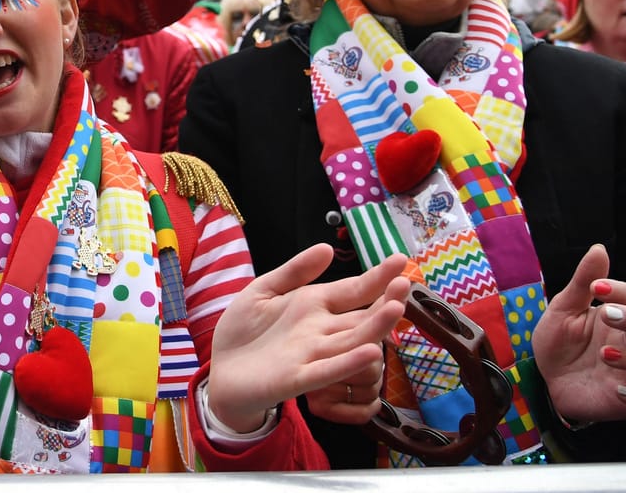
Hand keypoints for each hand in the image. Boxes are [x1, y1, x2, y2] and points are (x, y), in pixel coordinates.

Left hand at [208, 245, 409, 431]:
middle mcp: (321, 331)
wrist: (220, 370)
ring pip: (352, 342)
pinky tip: (370, 352)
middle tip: (405, 283)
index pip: (353, 290)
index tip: (399, 259)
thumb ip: (295, 271)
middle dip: (385, 301)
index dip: (376, 277)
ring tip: (396, 308)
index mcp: (314, 306)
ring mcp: (312, 355)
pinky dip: (348, 362)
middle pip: (361, 317)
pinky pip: (328, 371)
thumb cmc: (243, 331)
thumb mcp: (264, 290)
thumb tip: (327, 247)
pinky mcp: (298, 379)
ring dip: (375, 327)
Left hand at [535, 244, 625, 420]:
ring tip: (605, 355)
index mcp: (623, 317)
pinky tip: (619, 390)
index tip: (596, 288)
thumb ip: (582, 283)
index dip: (625, 291)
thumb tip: (598, 248)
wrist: (547, 382)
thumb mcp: (564, 311)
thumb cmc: (560, 343)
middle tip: (607, 315)